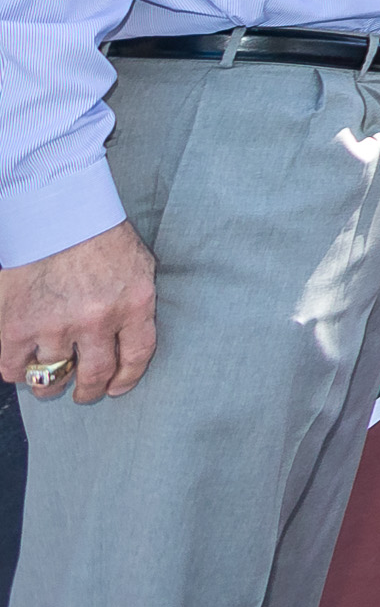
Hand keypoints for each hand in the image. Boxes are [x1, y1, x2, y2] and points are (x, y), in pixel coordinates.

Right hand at [4, 222, 157, 404]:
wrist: (56, 212)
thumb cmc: (101, 235)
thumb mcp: (139, 266)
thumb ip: (137, 303)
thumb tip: (132, 337)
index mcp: (134, 304)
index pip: (136, 357)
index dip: (126, 378)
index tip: (117, 387)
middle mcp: (97, 320)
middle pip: (95, 374)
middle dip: (90, 391)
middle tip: (85, 394)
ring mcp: (55, 325)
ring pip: (52, 377)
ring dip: (51, 384)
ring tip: (51, 382)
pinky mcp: (18, 325)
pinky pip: (13, 368)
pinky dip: (17, 372)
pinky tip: (23, 365)